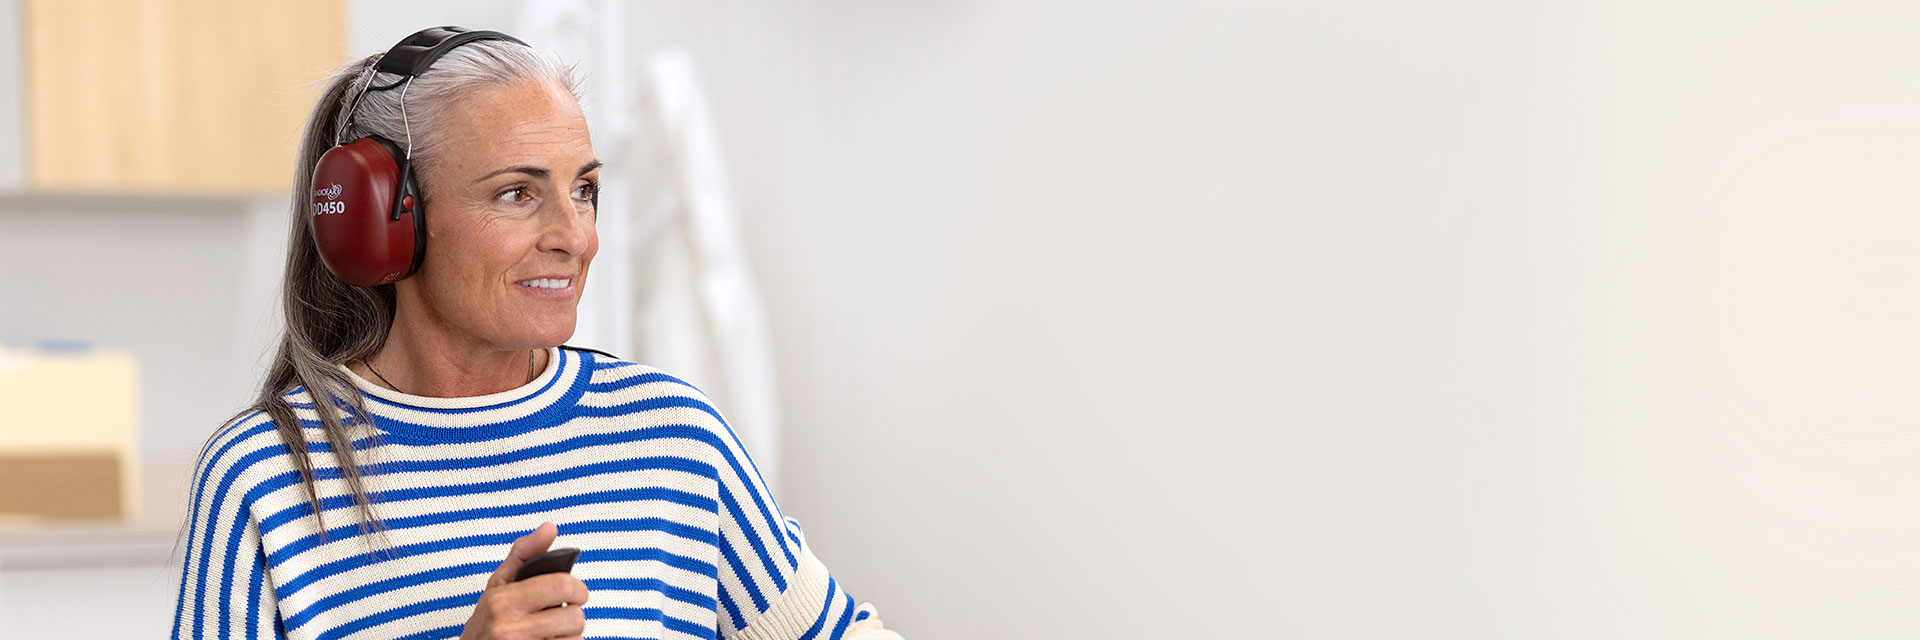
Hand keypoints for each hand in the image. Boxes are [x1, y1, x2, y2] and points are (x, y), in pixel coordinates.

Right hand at [460, 522, 589, 639]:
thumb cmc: (486, 623)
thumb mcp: (498, 585)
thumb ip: (524, 554)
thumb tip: (549, 528)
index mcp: (502, 600)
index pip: (561, 585)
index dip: (578, 588)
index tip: (577, 593)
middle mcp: (508, 628)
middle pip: (574, 617)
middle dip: (574, 615)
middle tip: (562, 615)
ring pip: (574, 639)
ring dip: (570, 636)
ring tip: (551, 633)